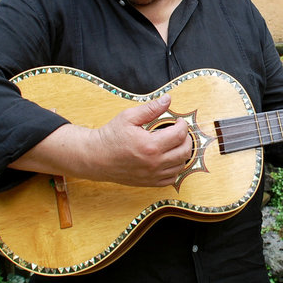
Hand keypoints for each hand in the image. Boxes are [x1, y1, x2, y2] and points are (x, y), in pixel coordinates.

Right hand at [10, 94, 193, 187]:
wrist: (95, 157)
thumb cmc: (110, 136)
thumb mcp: (129, 117)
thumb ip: (151, 108)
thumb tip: (167, 99)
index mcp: (150, 145)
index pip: (180, 134)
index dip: (183, 125)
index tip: (178, 120)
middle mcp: (154, 162)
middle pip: (185, 151)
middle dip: (186, 138)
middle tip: (179, 131)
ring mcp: (152, 175)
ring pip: (181, 166)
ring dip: (182, 153)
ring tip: (175, 144)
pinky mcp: (149, 182)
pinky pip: (171, 178)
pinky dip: (175, 169)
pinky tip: (169, 159)